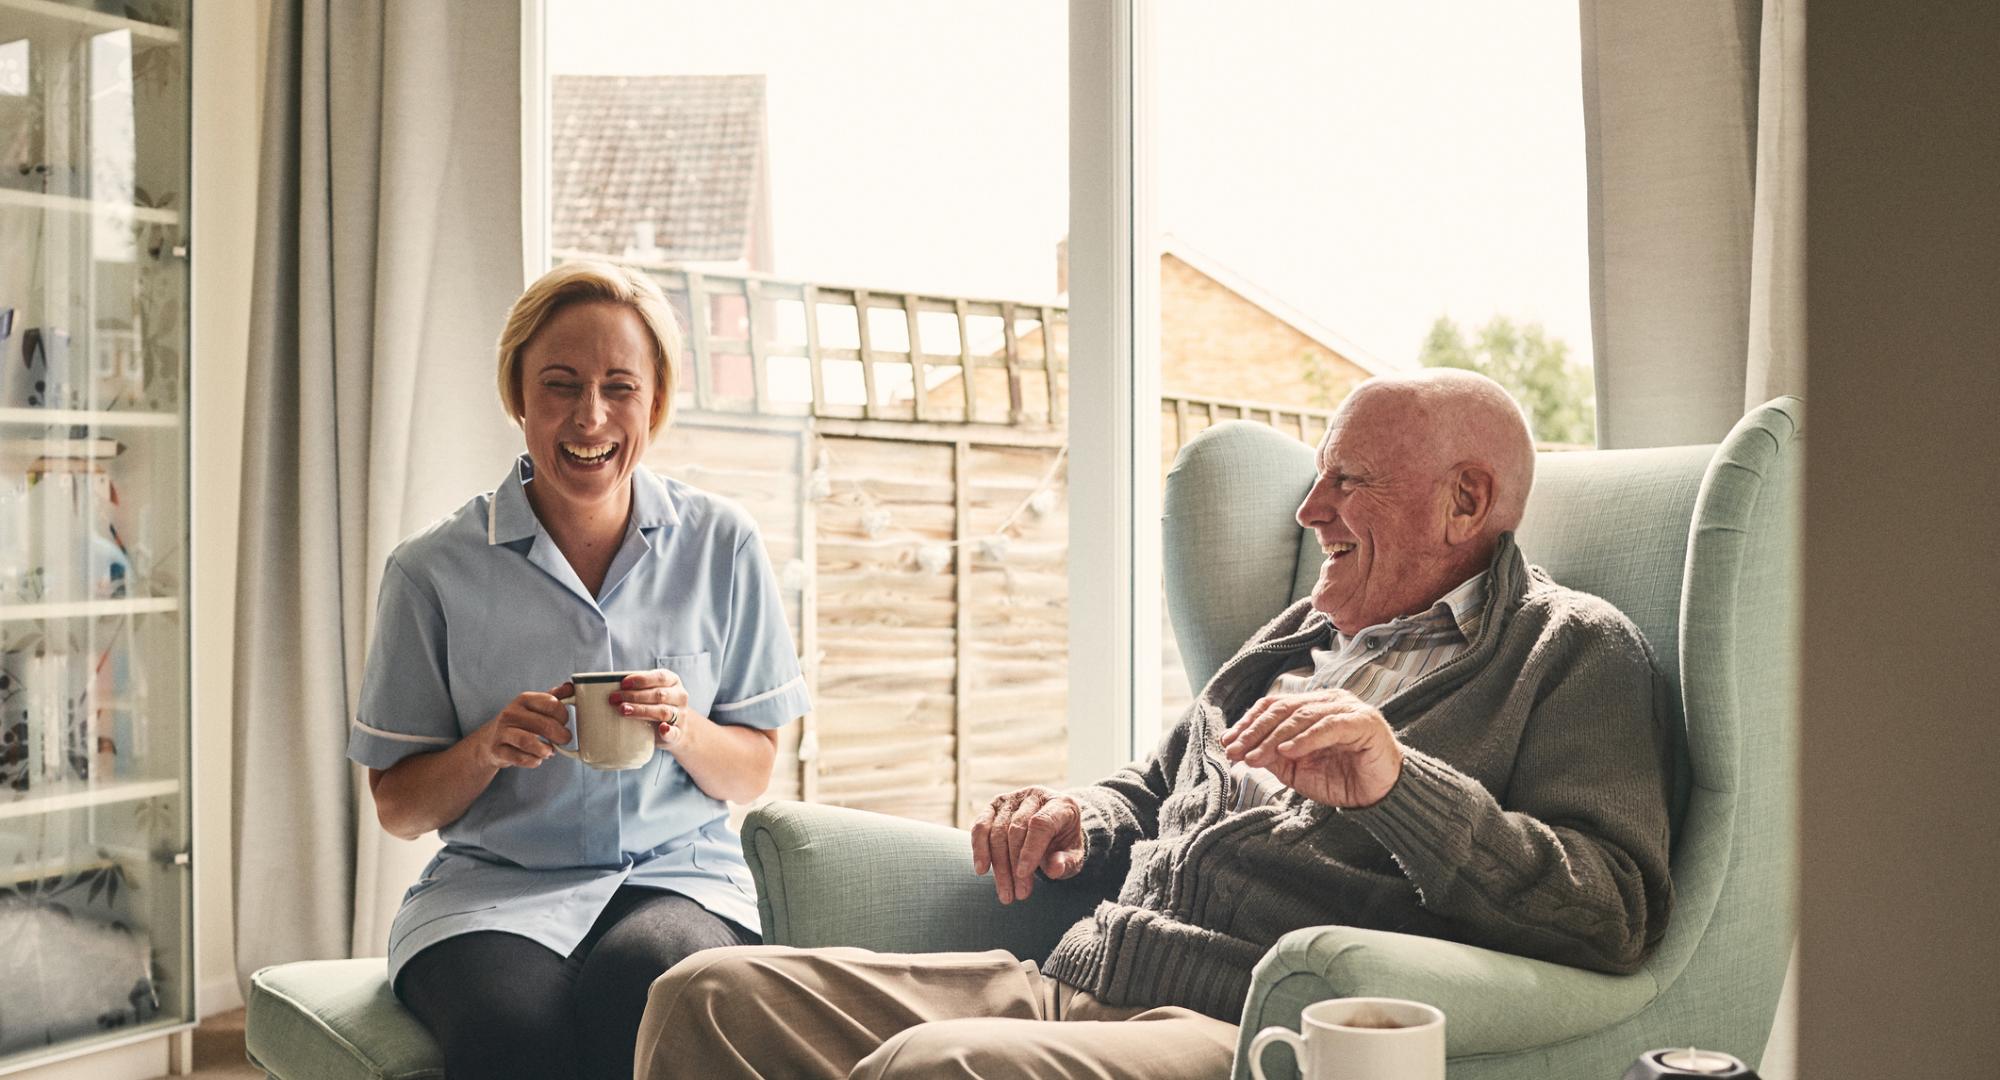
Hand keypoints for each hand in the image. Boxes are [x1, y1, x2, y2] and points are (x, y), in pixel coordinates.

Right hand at [466, 684, 572, 769]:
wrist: (491, 740)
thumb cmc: (520, 722)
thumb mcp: (535, 706)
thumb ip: (554, 697)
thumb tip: (570, 687)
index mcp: (524, 699)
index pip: (551, 704)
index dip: (564, 716)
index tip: (564, 723)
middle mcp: (511, 713)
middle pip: (544, 725)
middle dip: (560, 735)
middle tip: (564, 740)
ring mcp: (502, 732)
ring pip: (528, 742)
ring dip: (545, 750)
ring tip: (550, 751)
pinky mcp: (498, 751)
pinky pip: (521, 758)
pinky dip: (534, 761)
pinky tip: (537, 758)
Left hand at [610, 669, 691, 749]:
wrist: (675, 728)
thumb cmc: (656, 705)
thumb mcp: (652, 691)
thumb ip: (638, 687)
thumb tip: (614, 688)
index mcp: (673, 681)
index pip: (660, 677)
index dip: (641, 679)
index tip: (623, 684)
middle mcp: (680, 696)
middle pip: (659, 694)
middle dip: (634, 696)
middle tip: (614, 699)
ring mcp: (681, 715)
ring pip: (663, 711)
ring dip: (642, 711)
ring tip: (624, 711)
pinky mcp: (678, 733)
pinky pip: (674, 732)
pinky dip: (668, 731)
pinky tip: (661, 729)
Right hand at [970, 785, 1084, 903]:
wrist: (1055, 830)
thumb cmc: (1064, 845)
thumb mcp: (1074, 856)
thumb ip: (1067, 862)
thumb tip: (1054, 868)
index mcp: (1060, 804)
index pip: (1041, 823)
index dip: (1031, 850)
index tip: (1023, 875)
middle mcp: (1035, 795)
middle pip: (1016, 829)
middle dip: (1014, 865)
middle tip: (1017, 895)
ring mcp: (1013, 798)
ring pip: (997, 831)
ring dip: (998, 865)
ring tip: (1005, 893)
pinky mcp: (994, 806)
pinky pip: (980, 826)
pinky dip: (979, 848)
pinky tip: (982, 870)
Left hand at [1218, 688, 1403, 807]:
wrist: (1378, 796)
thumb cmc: (1341, 779)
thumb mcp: (1297, 769)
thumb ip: (1273, 755)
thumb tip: (1242, 748)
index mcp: (1313, 706)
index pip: (1274, 705)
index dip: (1249, 722)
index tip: (1229, 742)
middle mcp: (1329, 701)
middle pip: (1284, 708)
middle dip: (1255, 730)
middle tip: (1236, 750)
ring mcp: (1348, 709)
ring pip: (1302, 716)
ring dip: (1274, 737)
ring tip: (1255, 756)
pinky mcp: (1363, 722)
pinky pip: (1329, 726)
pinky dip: (1306, 738)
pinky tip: (1288, 751)